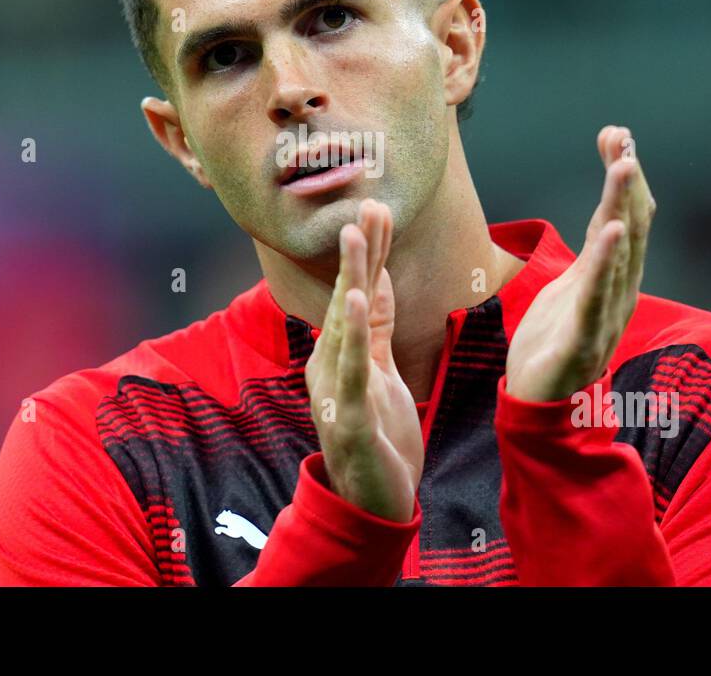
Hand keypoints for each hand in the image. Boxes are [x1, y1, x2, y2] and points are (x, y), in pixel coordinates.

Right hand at [304, 198, 423, 522]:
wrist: (372, 507)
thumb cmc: (377, 440)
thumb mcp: (381, 374)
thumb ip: (377, 329)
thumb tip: (378, 279)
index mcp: (339, 355)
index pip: (359, 293)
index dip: (371, 252)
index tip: (380, 208)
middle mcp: (329, 366)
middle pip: (349, 297)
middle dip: (361, 250)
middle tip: (368, 202)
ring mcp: (336, 390)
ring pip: (345, 324)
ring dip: (352, 276)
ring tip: (355, 234)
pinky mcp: (349, 416)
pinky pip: (352, 367)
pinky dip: (354, 331)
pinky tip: (357, 299)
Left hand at [505, 125, 656, 402]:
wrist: (540, 404)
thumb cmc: (557, 340)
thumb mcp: (574, 285)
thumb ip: (593, 251)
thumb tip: (609, 213)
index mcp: (612, 277)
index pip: (621, 217)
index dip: (622, 177)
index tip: (617, 134)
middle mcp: (618, 292)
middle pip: (627, 227)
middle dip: (626, 181)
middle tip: (623, 139)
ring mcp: (604, 315)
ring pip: (618, 254)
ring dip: (621, 207)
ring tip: (624, 167)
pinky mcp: (583, 339)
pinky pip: (596, 296)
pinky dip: (606, 263)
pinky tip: (609, 233)